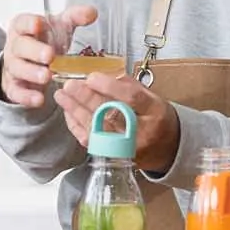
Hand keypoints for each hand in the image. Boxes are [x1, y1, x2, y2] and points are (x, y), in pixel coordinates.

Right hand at [0, 7, 94, 108]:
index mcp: (23, 28)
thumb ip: (75, 17)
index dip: (29, 23)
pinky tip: (39, 99)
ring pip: (17, 69)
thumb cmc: (45, 41)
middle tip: (50, 56)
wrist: (29, 64)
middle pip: (19, 47)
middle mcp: (15, 47)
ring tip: (47, 76)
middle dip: (34, 51)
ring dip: (32, 73)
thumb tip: (92, 13)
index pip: (22, 23)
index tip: (39, 24)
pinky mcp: (14, 87)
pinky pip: (17, 92)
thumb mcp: (59, 27)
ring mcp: (13, 67)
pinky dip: (27, 96)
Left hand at [55, 73, 180, 172]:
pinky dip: (77, 125)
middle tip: (70, 85)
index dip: (110, 87)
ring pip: (96, 130)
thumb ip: (128, 85)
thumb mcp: (152, 97)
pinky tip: (68, 112)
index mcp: (153, 112)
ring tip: (62, 96)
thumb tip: (101, 73)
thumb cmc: (156, 117)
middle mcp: (140, 132)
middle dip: (86, 98)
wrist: (167, 148)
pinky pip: (90, 141)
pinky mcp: (113, 156)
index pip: (131, 98)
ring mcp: (125, 147)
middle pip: (110, 114)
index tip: (92, 76)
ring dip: (76, 112)